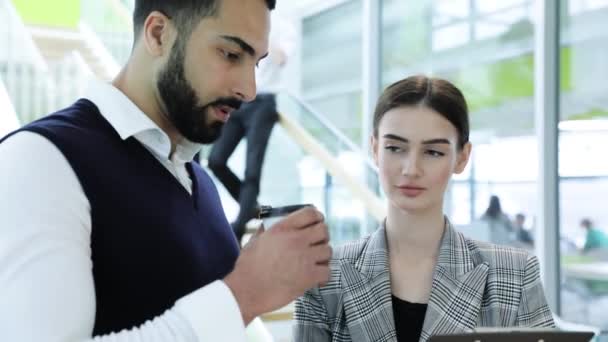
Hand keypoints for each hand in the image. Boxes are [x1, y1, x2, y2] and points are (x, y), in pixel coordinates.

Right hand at [224, 207, 330, 324]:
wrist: (246, 292)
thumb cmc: (247, 268)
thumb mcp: (254, 241)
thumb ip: (264, 231)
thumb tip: (266, 226)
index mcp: (282, 228)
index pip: (311, 213)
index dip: (318, 217)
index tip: (318, 223)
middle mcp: (296, 239)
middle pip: (324, 230)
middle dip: (322, 237)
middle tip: (317, 245)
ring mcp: (304, 257)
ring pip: (328, 251)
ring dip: (323, 257)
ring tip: (314, 263)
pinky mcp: (309, 276)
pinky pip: (327, 271)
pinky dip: (323, 275)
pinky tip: (315, 278)